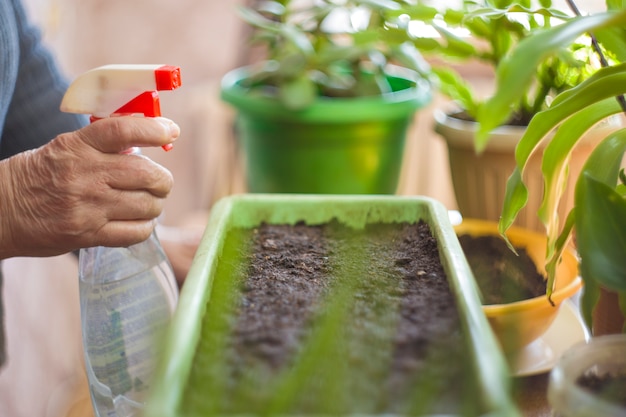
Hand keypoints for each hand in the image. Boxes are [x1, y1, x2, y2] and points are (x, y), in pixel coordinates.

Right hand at [0, 116, 179, 258]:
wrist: (2, 211)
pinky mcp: (88, 235)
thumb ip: (103, 146)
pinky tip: (138, 221)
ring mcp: (88, 207)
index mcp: (78, 146)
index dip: (154, 129)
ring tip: (147, 203)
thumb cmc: (39, 176)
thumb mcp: (66, 148)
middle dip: (163, 180)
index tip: (171, 131)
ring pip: (148, 205)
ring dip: (156, 205)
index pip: (123, 130)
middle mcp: (85, 175)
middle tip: (160, 182)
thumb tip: (147, 145)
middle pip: (147, 174)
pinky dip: (145, 227)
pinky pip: (136, 232)